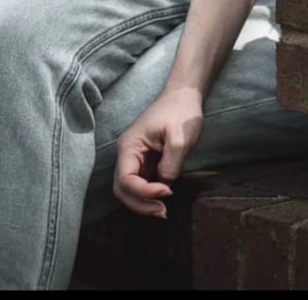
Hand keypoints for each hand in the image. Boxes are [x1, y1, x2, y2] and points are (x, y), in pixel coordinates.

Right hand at [113, 85, 204, 217]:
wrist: (185, 95)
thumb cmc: (181, 110)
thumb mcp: (180, 136)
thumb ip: (171, 163)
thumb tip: (165, 183)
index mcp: (129, 145)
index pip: (126, 179)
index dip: (143, 192)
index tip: (167, 191)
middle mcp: (127, 153)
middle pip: (122, 189)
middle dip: (140, 204)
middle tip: (163, 211)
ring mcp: (135, 158)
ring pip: (130, 189)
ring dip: (143, 203)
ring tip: (164, 210)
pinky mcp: (145, 161)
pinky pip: (141, 183)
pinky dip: (149, 195)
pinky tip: (164, 198)